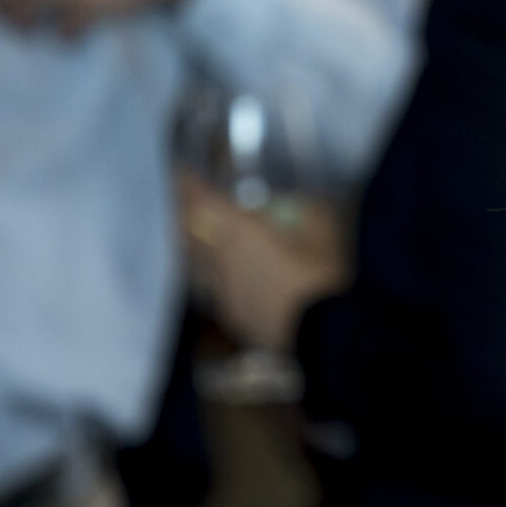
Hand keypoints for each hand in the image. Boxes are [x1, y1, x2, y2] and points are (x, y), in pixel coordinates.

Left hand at [180, 173, 347, 351]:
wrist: (325, 334)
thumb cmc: (324, 276)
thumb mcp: (325, 232)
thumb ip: (309, 212)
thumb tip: (302, 202)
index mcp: (241, 234)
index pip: (203, 203)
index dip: (189, 185)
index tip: (179, 172)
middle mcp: (222, 261)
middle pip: (188, 233)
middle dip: (183, 213)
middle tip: (183, 199)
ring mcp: (223, 291)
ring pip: (195, 262)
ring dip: (191, 244)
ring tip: (193, 234)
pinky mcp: (232, 314)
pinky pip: (211, 286)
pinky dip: (209, 271)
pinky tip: (219, 273)